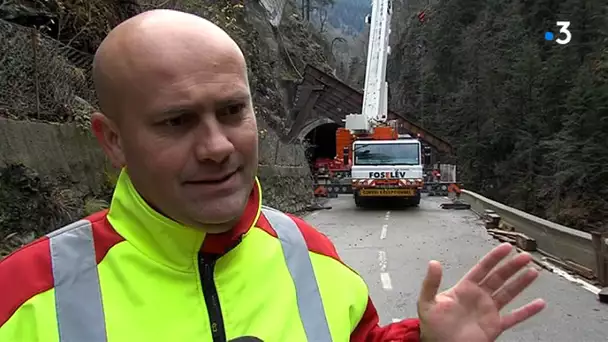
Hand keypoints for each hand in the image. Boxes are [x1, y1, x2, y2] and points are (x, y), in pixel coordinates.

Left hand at [417, 243, 545, 341]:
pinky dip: (527, 311)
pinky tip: (539, 303)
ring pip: (508, 293)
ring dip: (521, 283)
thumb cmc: (433, 327)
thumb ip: (431, 282)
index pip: (483, 268)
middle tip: (525, 256)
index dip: (495, 257)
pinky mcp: (495, 326)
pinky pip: (514, 318)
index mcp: (464, 289)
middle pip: (499, 278)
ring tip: (533, 272)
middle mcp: (479, 297)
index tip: (506, 247)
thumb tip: (433, 263)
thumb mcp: (427, 302)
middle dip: (512, 267)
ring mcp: (488, 311)